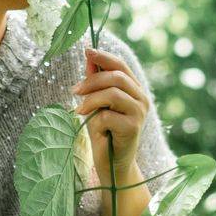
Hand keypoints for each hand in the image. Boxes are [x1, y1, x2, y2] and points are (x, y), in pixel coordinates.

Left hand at [72, 45, 147, 180]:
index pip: (121, 65)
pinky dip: (95, 121)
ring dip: (90, 101)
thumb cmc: (105, 133)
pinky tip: (97, 131)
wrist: (113, 164)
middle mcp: (141, 98)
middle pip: (116, 77)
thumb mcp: (96, 103)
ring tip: (79, 111)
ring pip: (112, 94)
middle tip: (74, 91)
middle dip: (91, 81)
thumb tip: (88, 56)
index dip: (103, 56)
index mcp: (134, 89)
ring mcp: (139, 112)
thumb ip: (95, 81)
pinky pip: (108, 116)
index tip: (86, 50)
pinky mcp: (134, 127)